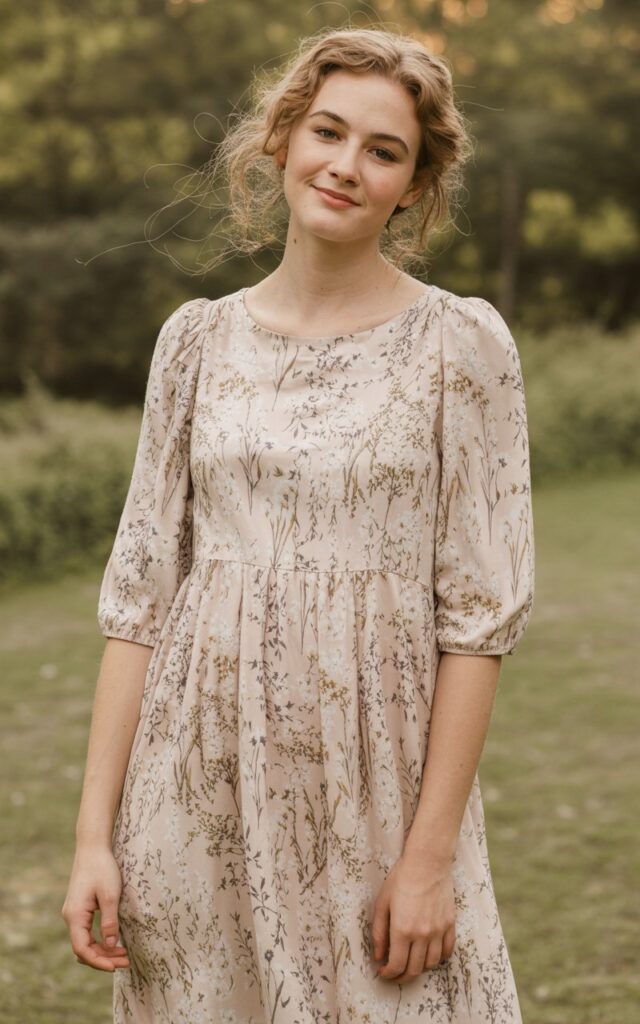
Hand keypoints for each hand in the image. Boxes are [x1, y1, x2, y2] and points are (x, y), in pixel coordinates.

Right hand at [61, 844, 129, 971]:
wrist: (92, 847)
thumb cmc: (102, 868)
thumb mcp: (110, 895)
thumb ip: (109, 921)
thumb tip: (111, 944)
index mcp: (74, 915)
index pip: (82, 948)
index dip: (98, 961)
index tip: (115, 967)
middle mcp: (71, 917)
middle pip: (84, 949)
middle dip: (104, 958)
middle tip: (127, 962)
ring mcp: (75, 913)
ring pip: (86, 942)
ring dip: (103, 951)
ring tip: (124, 955)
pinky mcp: (81, 909)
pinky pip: (88, 933)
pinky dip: (101, 941)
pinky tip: (116, 942)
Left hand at [371, 849, 455, 983]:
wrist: (428, 862)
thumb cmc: (401, 878)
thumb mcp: (382, 902)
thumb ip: (379, 932)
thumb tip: (378, 956)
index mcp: (402, 930)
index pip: (396, 965)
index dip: (388, 974)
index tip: (383, 972)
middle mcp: (422, 935)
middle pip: (414, 969)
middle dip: (402, 977)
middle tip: (395, 974)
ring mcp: (438, 931)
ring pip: (431, 964)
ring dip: (419, 969)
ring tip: (410, 964)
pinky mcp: (450, 924)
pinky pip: (447, 951)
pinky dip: (438, 958)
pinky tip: (428, 954)